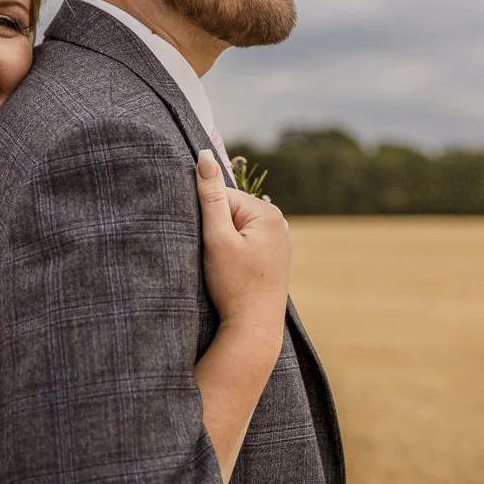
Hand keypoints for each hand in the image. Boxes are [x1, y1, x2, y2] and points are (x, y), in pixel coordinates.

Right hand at [194, 150, 289, 329]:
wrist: (253, 329)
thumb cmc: (233, 284)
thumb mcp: (216, 238)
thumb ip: (209, 195)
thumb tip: (203, 155)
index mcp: (267, 212)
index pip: (222, 198)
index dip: (206, 221)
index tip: (207, 246)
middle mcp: (279, 222)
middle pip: (230, 212)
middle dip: (216, 232)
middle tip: (217, 261)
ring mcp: (280, 241)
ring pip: (236, 229)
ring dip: (223, 244)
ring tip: (226, 269)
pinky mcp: (275, 257)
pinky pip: (246, 244)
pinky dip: (234, 254)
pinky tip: (235, 274)